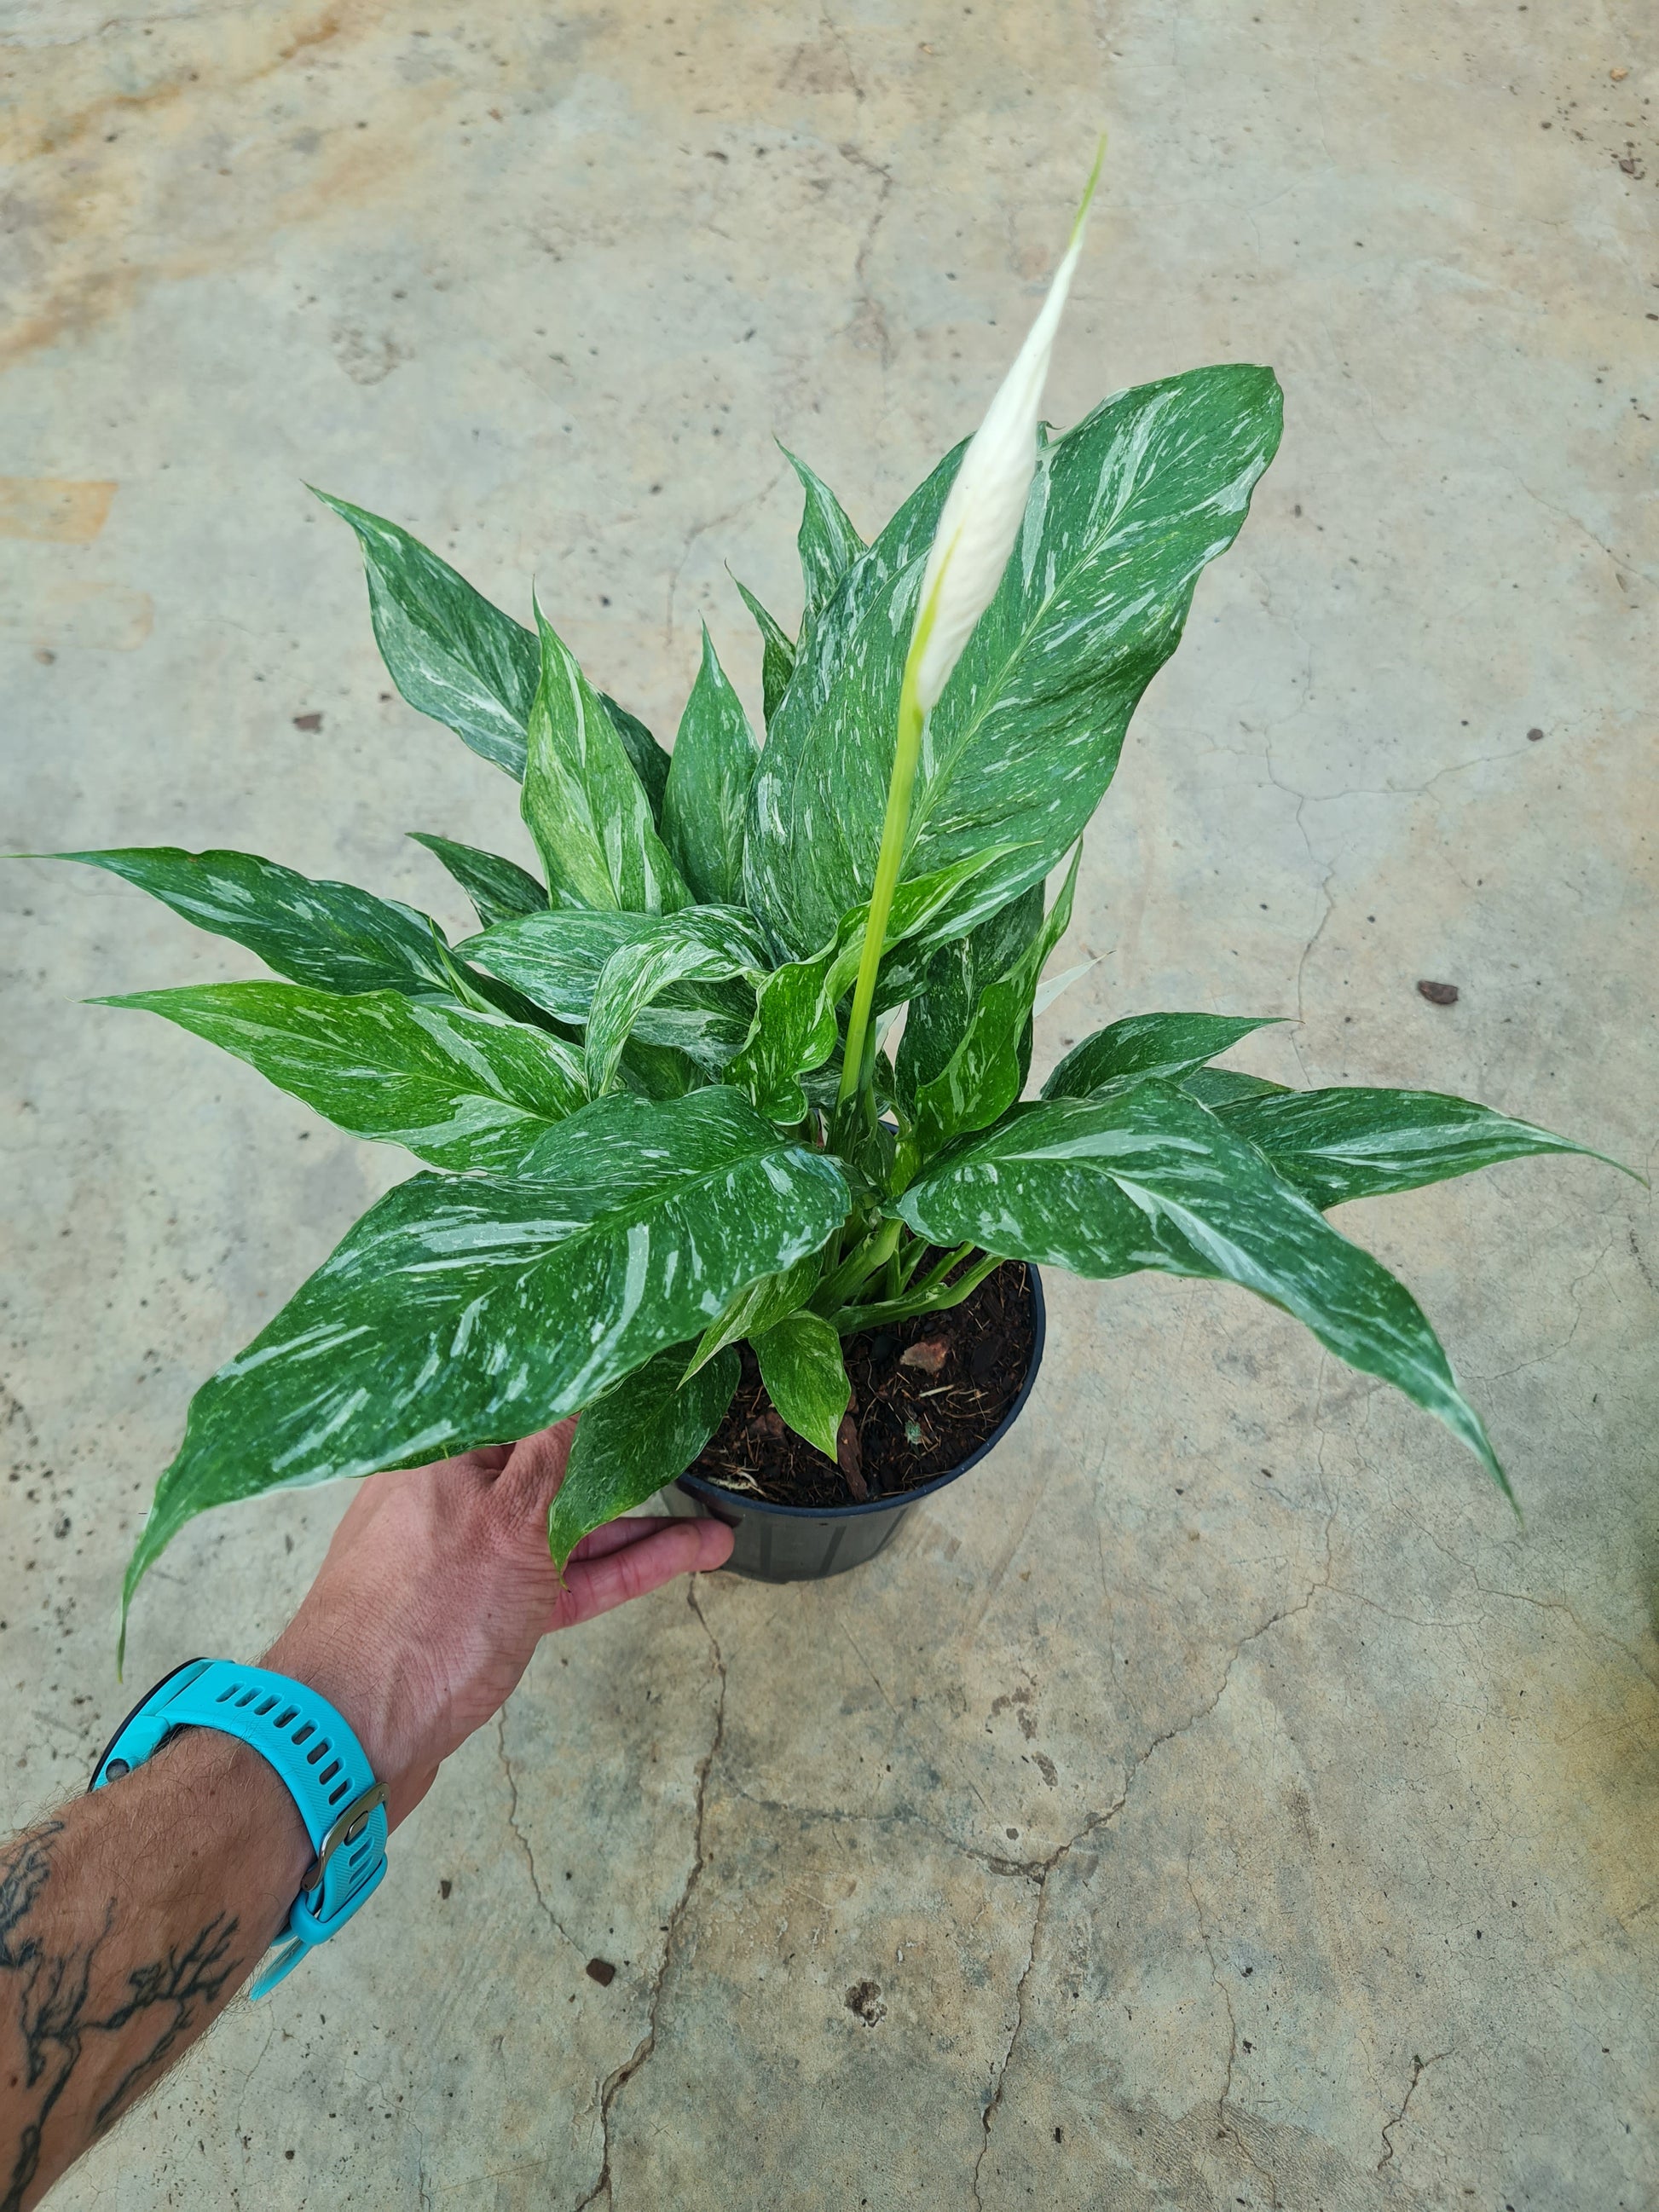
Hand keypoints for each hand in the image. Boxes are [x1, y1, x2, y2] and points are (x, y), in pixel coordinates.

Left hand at [262, 1423, 732, 1827]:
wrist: (348, 1743)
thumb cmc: (418, 1619)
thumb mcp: (506, 1520)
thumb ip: (556, 1453)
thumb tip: (590, 1379)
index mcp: (442, 1451)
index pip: (527, 1396)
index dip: (590, 1383)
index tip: (649, 1368)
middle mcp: (456, 1495)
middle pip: (557, 1462)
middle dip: (630, 1458)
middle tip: (696, 1439)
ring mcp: (476, 1558)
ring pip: (571, 1526)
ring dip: (644, 1525)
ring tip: (719, 1524)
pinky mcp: (493, 1612)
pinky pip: (569, 1576)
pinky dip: (625, 1567)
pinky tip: (688, 1555)